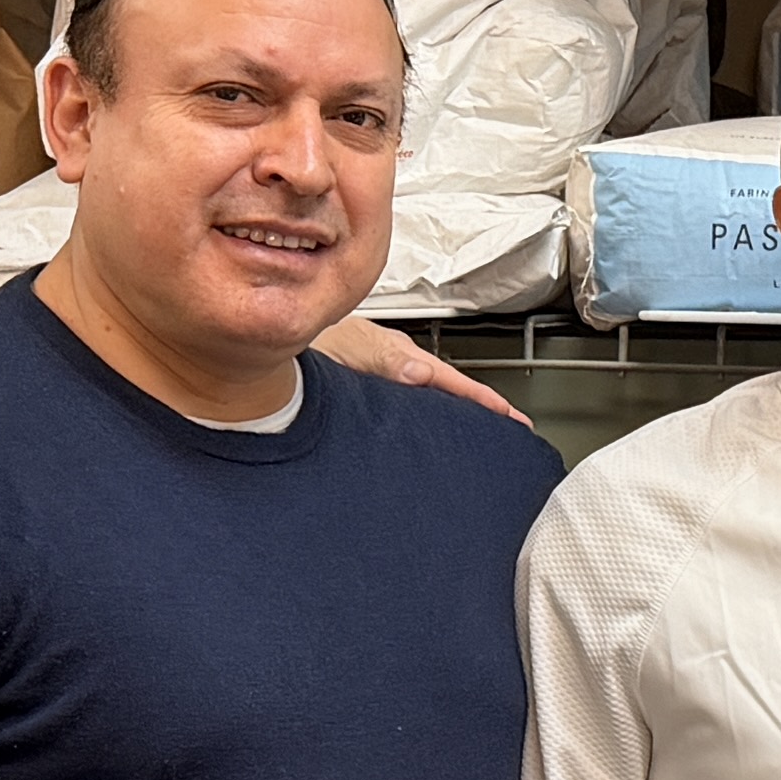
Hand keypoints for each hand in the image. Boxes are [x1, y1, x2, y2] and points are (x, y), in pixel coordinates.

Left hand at [318, 319, 527, 425]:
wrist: (268, 350)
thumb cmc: (304, 343)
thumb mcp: (344, 348)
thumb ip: (380, 359)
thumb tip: (421, 373)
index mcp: (395, 353)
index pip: (448, 378)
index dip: (480, 398)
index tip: (510, 416)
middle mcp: (393, 365)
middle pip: (447, 388)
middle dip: (481, 407)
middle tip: (513, 429)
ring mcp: (382, 379)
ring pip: (429, 397)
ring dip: (455, 414)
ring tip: (482, 435)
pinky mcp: (367, 394)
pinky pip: (408, 406)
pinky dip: (427, 417)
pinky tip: (427, 436)